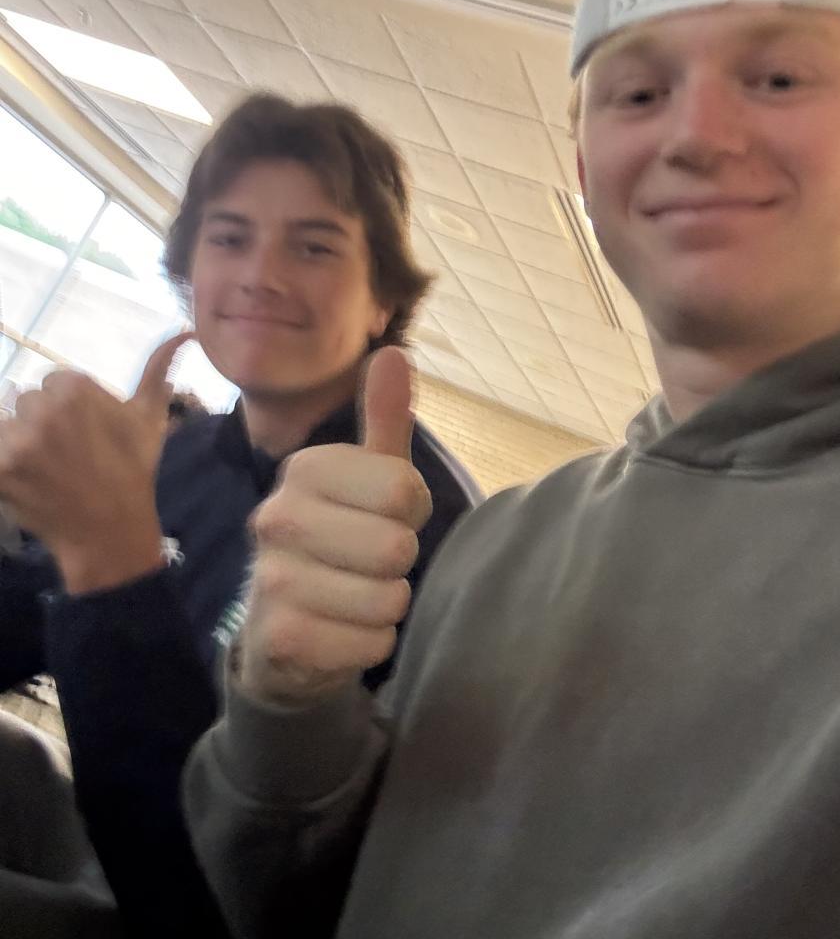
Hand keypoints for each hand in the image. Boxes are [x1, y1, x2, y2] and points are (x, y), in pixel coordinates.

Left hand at [0, 333, 192, 592]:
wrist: (110, 530)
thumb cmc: (132, 470)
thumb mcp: (149, 418)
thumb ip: (158, 368)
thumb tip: (185, 332)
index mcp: (76, 388)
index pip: (52, 382)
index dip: (68, 409)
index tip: (85, 436)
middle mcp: (44, 408)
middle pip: (25, 401)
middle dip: (40, 423)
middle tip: (66, 455)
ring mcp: (17, 440)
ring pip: (6, 424)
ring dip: (19, 442)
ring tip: (45, 468)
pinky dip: (6, 465)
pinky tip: (28, 479)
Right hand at [240, 346, 431, 702]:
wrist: (285, 635)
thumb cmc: (341, 541)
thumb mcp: (368, 478)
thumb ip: (384, 420)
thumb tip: (393, 353)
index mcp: (304, 470)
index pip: (404, 488)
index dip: (411, 511)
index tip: (383, 516)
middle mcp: (276, 517)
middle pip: (397, 545)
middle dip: (399, 563)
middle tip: (367, 563)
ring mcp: (272, 579)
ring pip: (388, 598)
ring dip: (387, 606)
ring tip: (354, 598)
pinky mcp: (281, 638)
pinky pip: (373, 642)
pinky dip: (372, 643)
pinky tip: (341, 632)